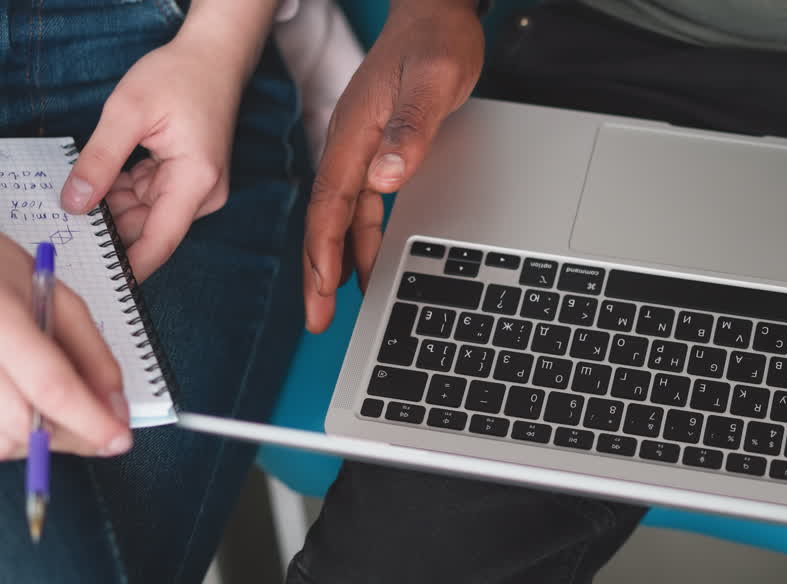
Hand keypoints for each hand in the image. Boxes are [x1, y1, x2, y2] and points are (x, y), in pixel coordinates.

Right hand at [0, 234, 131, 458]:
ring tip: (48, 404)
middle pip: (22, 425)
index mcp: (0, 318)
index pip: (50, 385)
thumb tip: (117, 411)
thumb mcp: (58, 300)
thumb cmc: (0, 278)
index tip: (120, 440)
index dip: (90, 420)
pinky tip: (20, 406)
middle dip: (69, 436)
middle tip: (95, 427)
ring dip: (37, 439)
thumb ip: (94, 356)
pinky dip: (10, 434)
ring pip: (1, 442)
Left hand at [60, 29, 241, 281]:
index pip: (160, 242)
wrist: (213, 58)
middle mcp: (204, 194)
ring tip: (83, 191)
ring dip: (114, 207)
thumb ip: (100, 161)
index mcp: (195, 182)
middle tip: (70, 225)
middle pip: (151, 229)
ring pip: (147, 214)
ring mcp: (199, 189)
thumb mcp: (127, 113)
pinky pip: (153, 198)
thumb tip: (75, 204)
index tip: (101, 283)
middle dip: (111, 229)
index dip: (130, 267)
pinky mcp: (191, 181)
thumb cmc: (178, 78)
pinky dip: (125, 193)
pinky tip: (104, 179)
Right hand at [303, 0, 483, 332]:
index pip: (331, 202)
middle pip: (326, 219)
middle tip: (317, 319)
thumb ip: (409, 130)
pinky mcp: (377, 151)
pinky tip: (365, 265)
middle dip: (319, 272)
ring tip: (334, 305)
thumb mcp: (432, 83)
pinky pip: (361, 207)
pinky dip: (360, 240)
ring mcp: (362, 149)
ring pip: (343, 218)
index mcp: (355, 132)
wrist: (437, 13)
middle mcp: (351, 145)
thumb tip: (384, 177)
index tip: (323, 288)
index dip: (325, 249)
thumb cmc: (435, 41)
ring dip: (338, 262)